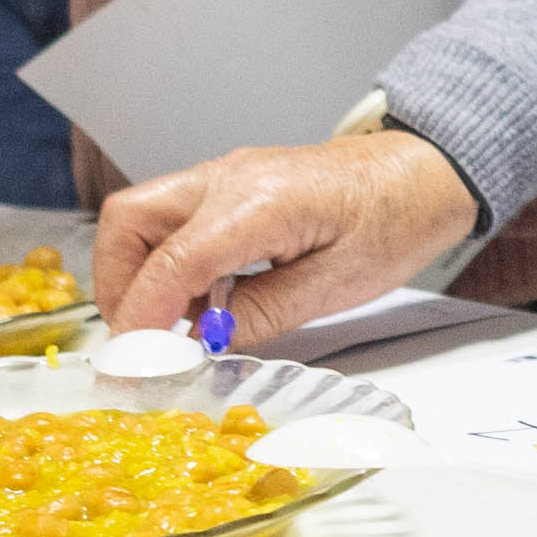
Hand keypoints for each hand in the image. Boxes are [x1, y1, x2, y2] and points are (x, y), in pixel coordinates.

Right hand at [94, 131, 476, 344]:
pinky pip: (170, 222)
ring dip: (137, 275)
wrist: (419, 174)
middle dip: (117, 285)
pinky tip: (201, 302)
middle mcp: (227, 178)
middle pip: (127, 221)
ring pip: (140, 218)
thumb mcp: (334, 288)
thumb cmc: (392, 221)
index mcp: (260, 201)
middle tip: (139, 341)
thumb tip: (200, 343)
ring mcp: (222, 176)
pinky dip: (165, 264)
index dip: (142, 316)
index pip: (173, 259)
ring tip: (172, 328)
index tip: (131, 362)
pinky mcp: (226, 187)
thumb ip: (261, 316)